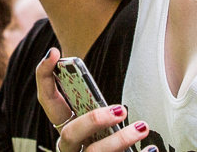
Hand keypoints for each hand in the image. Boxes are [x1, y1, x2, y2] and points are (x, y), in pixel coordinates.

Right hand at [35, 49, 155, 151]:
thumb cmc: (104, 140)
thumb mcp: (96, 121)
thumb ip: (93, 102)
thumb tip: (101, 79)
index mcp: (65, 126)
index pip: (47, 100)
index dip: (44, 75)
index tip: (54, 53)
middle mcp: (69, 147)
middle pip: (70, 134)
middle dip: (92, 120)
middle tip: (119, 109)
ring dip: (119, 140)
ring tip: (142, 127)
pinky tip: (152, 150)